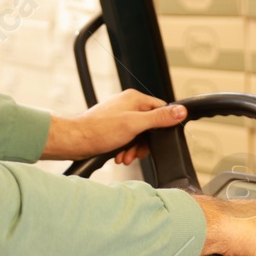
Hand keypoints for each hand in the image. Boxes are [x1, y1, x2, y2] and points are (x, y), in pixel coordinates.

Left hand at [42, 89, 187, 162]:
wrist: (75, 140)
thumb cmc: (99, 130)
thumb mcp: (135, 124)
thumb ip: (159, 118)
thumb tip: (181, 111)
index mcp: (135, 99)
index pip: (160, 109)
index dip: (162, 126)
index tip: (159, 139)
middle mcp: (127, 105)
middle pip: (149, 125)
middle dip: (144, 143)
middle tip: (137, 152)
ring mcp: (119, 116)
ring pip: (138, 134)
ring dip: (134, 148)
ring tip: (126, 156)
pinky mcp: (112, 127)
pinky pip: (127, 139)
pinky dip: (125, 149)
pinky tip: (120, 156)